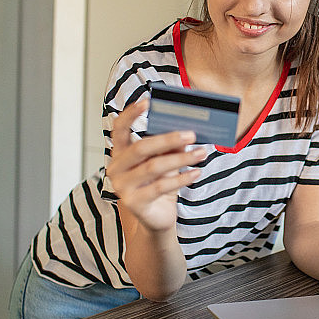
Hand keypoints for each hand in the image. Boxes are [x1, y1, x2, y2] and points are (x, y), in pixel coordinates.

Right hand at [106, 99, 205, 232]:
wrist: (157, 217)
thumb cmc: (160, 184)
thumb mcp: (165, 162)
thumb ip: (170, 148)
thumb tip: (186, 132)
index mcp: (120, 153)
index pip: (119, 129)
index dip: (131, 114)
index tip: (148, 101)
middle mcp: (116, 168)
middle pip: (141, 148)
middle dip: (168, 139)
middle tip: (192, 134)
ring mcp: (122, 187)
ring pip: (153, 167)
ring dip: (181, 159)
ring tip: (202, 153)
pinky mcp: (134, 203)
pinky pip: (160, 186)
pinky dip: (181, 178)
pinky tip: (196, 172)